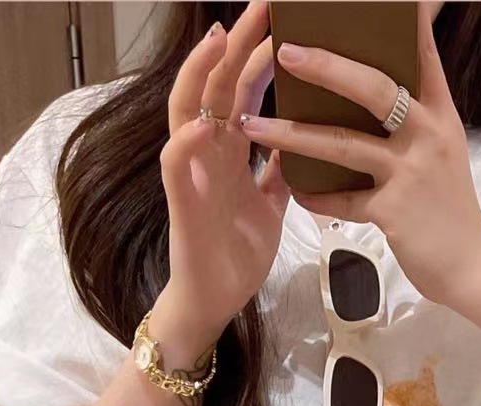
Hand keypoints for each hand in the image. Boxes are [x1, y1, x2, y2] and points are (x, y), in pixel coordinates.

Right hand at [158, 0, 290, 354]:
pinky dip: (187, 143)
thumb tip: (303, 137)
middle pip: (219, 83)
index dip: (261, 50)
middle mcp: (207, 150)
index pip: (244, 86)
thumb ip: (280, 167)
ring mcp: (192, 172)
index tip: (285, 17)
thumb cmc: (238, 252)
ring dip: (202, 74)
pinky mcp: (182, 203)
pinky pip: (177, 165)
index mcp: (230, 147)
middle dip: (238, 41)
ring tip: (218, 39)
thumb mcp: (272, 202)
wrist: (216, 301)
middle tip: (262, 3)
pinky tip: (202, 125)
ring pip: (188, 109)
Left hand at [240, 1, 480, 305]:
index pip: (422, 54)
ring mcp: (411, 173)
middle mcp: (428, 135)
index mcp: (440, 115)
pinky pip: (343, 199)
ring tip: (254, 125)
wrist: (474, 268)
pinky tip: (294, 189)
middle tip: (286, 51)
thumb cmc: (452, 211)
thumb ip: (416, 122)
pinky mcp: (394, 211)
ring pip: (344, 143)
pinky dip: (315, 196)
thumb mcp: (444, 154)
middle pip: (374, 88)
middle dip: (326, 67)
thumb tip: (378, 94)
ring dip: (294, 133)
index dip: (404, 21)